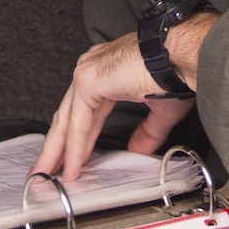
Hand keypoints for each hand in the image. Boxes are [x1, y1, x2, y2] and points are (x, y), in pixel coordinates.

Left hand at [31, 12, 219, 181]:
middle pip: (68, 115)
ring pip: (68, 119)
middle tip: (45, 170)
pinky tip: (73, 165)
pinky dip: (76, 146)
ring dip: (59, 150)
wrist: (183, 54)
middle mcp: (93, 68)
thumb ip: (145, 131)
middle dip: (56, 146)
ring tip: (49, 174)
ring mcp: (88, 72)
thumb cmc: (176, 69)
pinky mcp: (89, 80)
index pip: (83, 111)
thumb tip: (138, 148)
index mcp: (107, 71)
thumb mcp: (159, 108)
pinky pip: (79, 122)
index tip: (70, 159)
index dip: (76, 137)